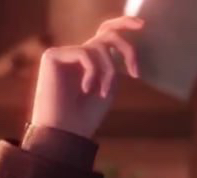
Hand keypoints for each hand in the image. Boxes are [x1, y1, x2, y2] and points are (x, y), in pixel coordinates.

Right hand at [29, 16, 144, 138]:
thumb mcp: (108, 87)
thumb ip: (113, 65)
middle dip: (126, 37)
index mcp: (90, 63)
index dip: (123, 26)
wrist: (65, 133)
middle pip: (106, 33)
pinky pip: (85, 53)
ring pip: (100, 47)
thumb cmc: (86, 117)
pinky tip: (86, 89)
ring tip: (103, 93)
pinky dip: (93, 72)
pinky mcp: (52, 56)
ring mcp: (64, 54)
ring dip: (109, 71)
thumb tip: (122, 46)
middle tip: (141, 32)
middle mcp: (76, 55)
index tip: (144, 25)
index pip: (106, 36)